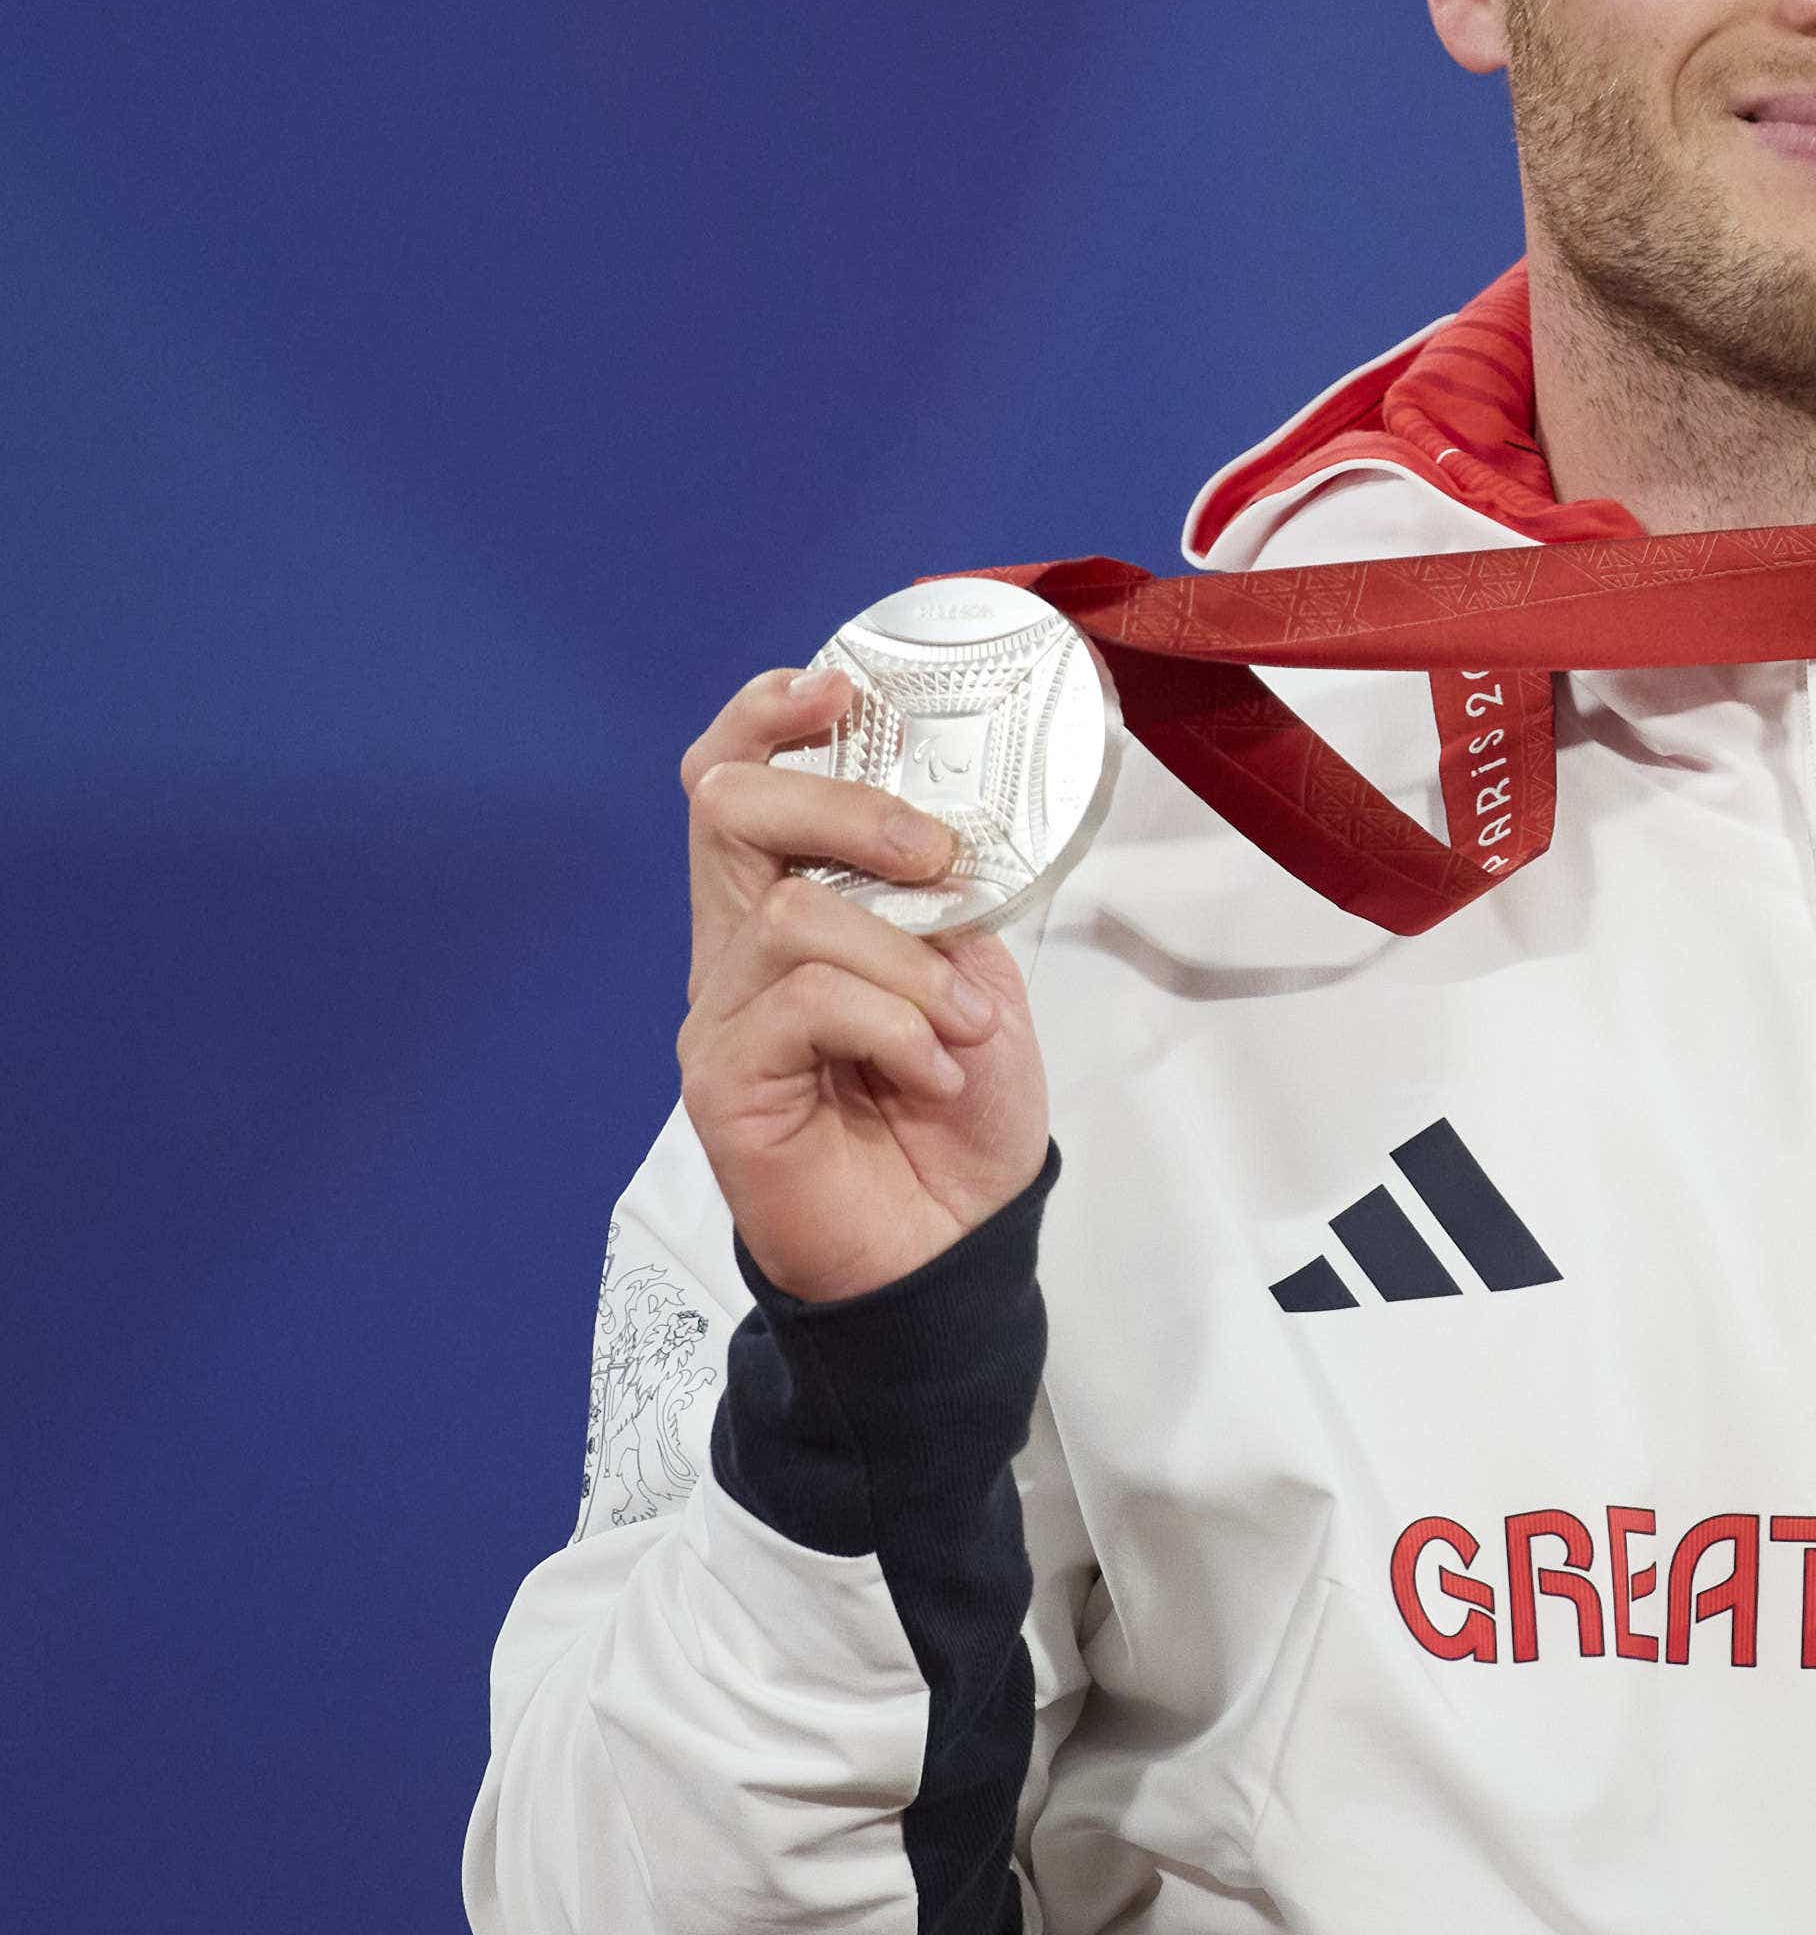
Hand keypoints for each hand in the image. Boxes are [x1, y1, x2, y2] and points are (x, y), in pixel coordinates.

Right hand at [675, 666, 1052, 1302]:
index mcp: (792, 907)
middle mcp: (737, 949)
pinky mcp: (725, 1082)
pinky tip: (932, 1072)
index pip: (735, 782)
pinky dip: (895, 1026)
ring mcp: (722, 1014)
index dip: (767, 717)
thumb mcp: (974, 975)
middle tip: (937, 860)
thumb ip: (943, 900)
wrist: (951, 1247)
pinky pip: (805, 1002)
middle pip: (730, 806)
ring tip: (962, 1028)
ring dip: (910, 962)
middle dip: (848, 808)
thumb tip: (949, 831)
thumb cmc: (960, 1111)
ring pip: (795, 913)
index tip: (837, 687)